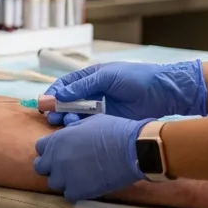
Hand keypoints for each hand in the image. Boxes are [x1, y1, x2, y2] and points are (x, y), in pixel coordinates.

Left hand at [34, 115, 150, 201]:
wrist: (131, 149)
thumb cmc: (113, 131)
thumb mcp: (87, 123)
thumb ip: (71, 132)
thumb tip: (68, 137)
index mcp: (58, 140)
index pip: (40, 148)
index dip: (49, 151)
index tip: (60, 152)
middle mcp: (56, 158)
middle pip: (40, 167)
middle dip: (51, 167)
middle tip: (66, 167)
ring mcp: (65, 176)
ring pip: (53, 183)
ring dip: (63, 181)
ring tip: (78, 178)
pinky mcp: (77, 190)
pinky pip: (68, 195)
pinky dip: (76, 192)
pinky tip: (87, 186)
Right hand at [43, 61, 207, 125]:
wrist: (162, 93)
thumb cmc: (135, 78)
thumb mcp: (107, 76)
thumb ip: (83, 86)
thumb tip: (59, 94)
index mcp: (90, 78)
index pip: (65, 85)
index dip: (53, 94)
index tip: (45, 104)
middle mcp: (91, 93)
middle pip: (67, 102)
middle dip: (57, 110)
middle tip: (52, 117)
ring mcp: (100, 108)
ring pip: (76, 115)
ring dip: (68, 120)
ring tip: (66, 124)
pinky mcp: (107, 121)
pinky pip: (89, 125)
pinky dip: (81, 128)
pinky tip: (77, 131)